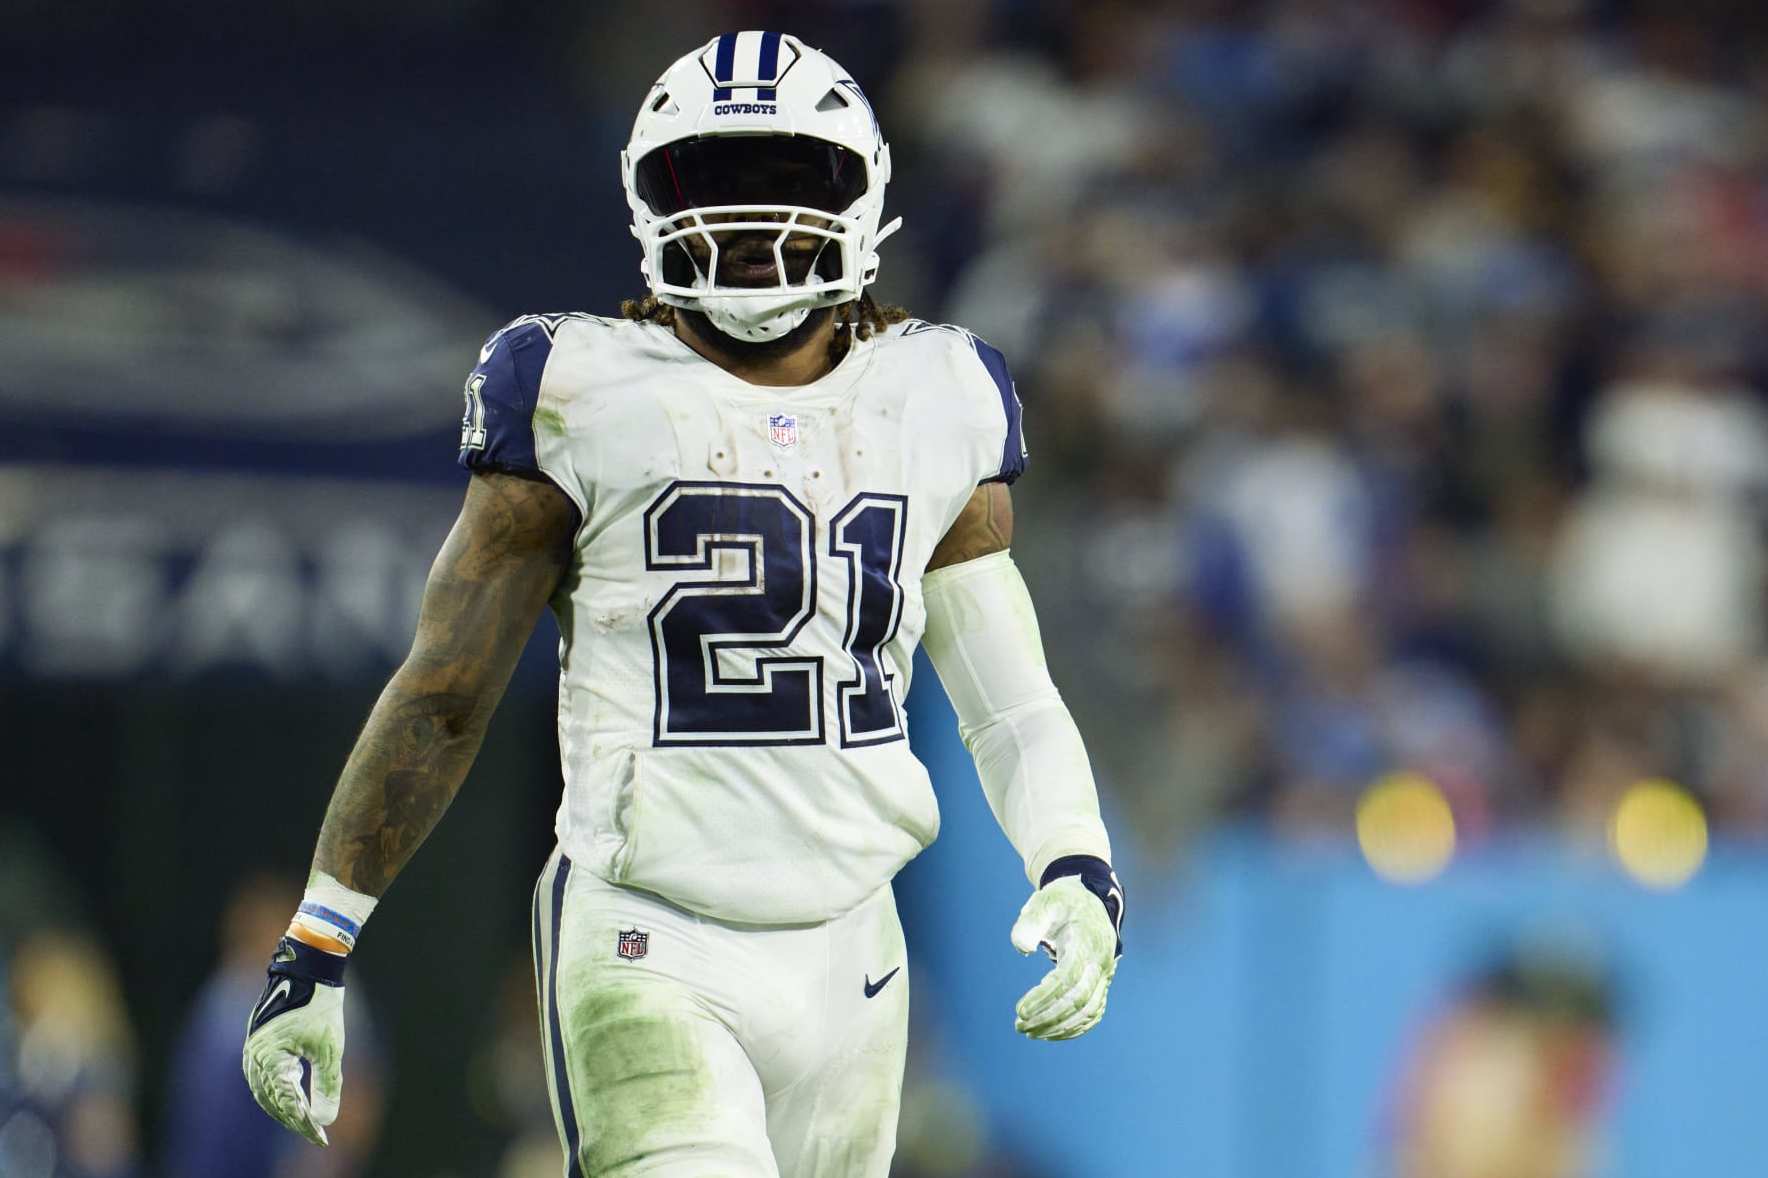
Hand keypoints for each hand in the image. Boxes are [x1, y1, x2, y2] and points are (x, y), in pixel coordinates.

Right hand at [241, 936, 347, 1146]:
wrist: (308, 969)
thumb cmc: (320, 1005)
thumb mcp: (330, 1048)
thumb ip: (327, 1085)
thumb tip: (324, 1120)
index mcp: (269, 1058)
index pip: (286, 1103)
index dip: (304, 1124)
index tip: (322, 1137)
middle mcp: (254, 1057)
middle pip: (272, 1101)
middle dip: (295, 1120)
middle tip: (316, 1135)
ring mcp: (252, 1051)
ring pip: (265, 1092)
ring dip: (284, 1109)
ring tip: (306, 1124)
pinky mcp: (257, 1045)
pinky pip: (263, 1078)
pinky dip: (277, 1093)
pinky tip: (293, 1101)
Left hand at [1011, 862, 1122, 1040]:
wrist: (1088, 900)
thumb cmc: (1062, 902)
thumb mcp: (1044, 902)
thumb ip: (1030, 922)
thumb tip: (1022, 947)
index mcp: (1085, 943)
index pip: (1067, 979)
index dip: (1044, 998)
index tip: (1020, 1010)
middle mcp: (1099, 963)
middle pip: (1078, 1000)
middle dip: (1049, 1017)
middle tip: (1020, 1026)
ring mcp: (1104, 975)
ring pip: (1088, 1011)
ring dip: (1059, 1027)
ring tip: (1029, 1032)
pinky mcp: (1102, 983)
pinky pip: (1093, 1013)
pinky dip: (1074, 1027)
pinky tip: (1050, 1032)